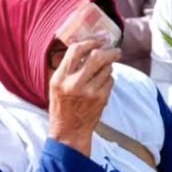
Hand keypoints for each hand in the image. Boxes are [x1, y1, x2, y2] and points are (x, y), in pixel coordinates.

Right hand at [48, 39, 121, 156]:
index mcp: (60, 78)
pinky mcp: (101, 99)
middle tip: (116, 50)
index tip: (98, 40)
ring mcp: (89, 91)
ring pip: (107, 68)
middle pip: (97, 56)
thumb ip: (68, 67)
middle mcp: (74, 83)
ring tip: (105, 70)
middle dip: (109, 51)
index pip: (76, 51)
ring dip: (109, 66)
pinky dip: (109, 79)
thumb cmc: (61, 105)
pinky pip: (110, 81)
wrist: (69, 131)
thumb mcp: (56, 84)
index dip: (89, 42)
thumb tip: (87, 47)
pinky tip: (102, 84)